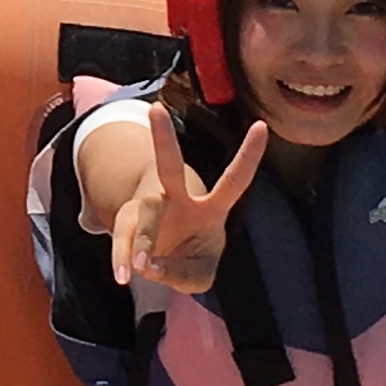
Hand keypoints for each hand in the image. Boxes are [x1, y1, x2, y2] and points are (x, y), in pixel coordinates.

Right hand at [110, 116, 269, 292]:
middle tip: (155, 110)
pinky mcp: (127, 223)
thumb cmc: (190, 257)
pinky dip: (123, 258)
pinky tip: (124, 273)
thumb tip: (150, 266)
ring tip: (139, 267)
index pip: (234, 181)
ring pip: (144, 216)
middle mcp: (177, 199)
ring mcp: (149, 208)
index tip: (262, 126)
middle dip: (164, 138)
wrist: (158, 259)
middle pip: (170, 167)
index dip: (248, 156)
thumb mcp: (201, 274)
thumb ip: (187, 276)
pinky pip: (124, 238)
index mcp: (210, 209)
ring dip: (143, 243)